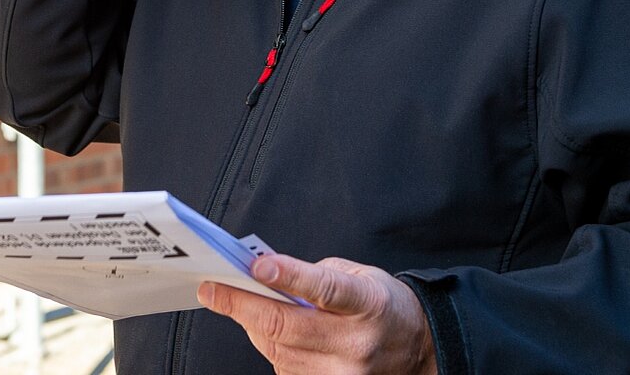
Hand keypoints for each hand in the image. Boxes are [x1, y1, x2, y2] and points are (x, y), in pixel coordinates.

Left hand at [197, 254, 436, 374]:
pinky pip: (286, 370)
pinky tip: (267, 330)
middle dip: (242, 306)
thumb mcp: (360, 275)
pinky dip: (271, 347)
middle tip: (212, 289)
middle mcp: (356, 344)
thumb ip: (317, 277)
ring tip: (239, 302)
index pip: (325, 288)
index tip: (257, 265)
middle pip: (288, 327)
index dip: (290, 275)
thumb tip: (268, 277)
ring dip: (254, 326)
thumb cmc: (383, 305)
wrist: (418, 350)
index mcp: (368, 303)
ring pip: (279, 352)